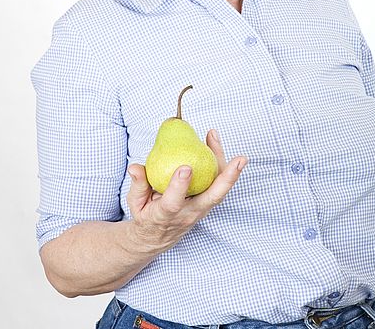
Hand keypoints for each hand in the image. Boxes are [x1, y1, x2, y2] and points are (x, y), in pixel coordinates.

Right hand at [126, 129, 246, 255]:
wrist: (156, 238)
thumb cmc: (146, 216)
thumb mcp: (135, 204)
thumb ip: (137, 185)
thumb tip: (135, 168)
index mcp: (166, 216)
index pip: (174, 203)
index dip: (180, 186)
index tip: (185, 167)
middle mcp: (188, 214)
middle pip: (213, 198)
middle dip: (228, 179)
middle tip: (240, 159)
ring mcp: (200, 210)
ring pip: (219, 189)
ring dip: (227, 167)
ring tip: (217, 137)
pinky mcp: (206, 203)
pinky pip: (217, 184)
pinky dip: (220, 165)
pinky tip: (213, 142)